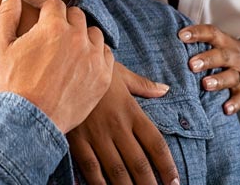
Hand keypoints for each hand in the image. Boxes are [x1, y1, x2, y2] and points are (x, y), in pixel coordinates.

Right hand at [0, 0, 113, 132]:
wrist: (27, 123)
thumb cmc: (11, 83)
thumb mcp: (0, 46)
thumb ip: (6, 14)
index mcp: (53, 26)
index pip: (56, 5)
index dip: (45, 15)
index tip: (41, 27)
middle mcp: (77, 37)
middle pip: (76, 16)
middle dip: (65, 23)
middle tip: (53, 41)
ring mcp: (92, 57)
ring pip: (93, 33)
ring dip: (82, 38)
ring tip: (68, 52)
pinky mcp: (103, 77)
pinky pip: (106, 54)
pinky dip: (96, 56)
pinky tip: (82, 64)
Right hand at [67, 63, 179, 184]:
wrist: (64, 66)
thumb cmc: (95, 69)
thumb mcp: (121, 74)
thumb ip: (144, 85)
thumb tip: (165, 89)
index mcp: (130, 110)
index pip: (156, 143)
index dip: (167, 166)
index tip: (175, 181)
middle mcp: (117, 126)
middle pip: (139, 164)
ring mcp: (96, 135)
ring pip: (117, 172)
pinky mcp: (77, 140)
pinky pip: (91, 169)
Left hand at [178, 24, 239, 113]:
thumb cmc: (222, 50)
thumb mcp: (214, 41)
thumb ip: (196, 41)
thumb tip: (164, 39)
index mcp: (222, 41)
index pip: (210, 33)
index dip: (196, 33)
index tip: (181, 36)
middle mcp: (232, 56)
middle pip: (221, 56)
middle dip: (207, 60)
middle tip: (191, 65)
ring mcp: (239, 73)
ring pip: (231, 76)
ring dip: (219, 80)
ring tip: (205, 84)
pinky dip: (234, 104)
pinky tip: (225, 109)